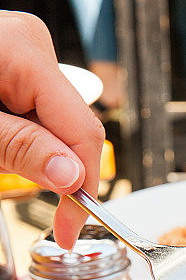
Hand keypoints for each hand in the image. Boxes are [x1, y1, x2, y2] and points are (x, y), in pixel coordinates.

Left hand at [0, 11, 104, 248]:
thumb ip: (20, 148)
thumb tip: (71, 176)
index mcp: (28, 56)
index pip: (83, 133)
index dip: (84, 188)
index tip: (69, 228)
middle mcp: (35, 51)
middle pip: (71, 131)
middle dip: (49, 166)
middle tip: (7, 173)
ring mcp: (28, 59)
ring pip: (53, 129)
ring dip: (27, 153)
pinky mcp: (18, 70)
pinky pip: (35, 117)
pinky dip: (17, 138)